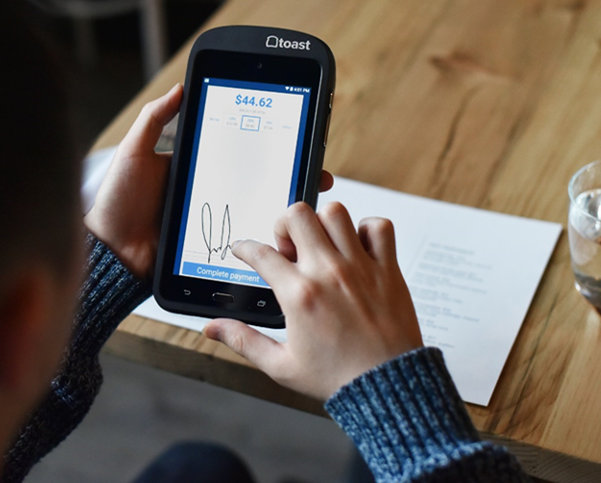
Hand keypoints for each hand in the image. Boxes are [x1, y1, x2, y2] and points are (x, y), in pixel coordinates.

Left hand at [86, 84, 335, 279]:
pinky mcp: (214, 247)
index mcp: (195, 166)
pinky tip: (288, 234)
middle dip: (290, 174)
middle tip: (315, 170)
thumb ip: (154, 119)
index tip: (292, 133)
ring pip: (259, 209)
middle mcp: (210, 191)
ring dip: (287, 206)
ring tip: (310, 200)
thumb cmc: (116, 202)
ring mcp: (214, 219)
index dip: (266, 143)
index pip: (239, 150)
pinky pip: (246, 241)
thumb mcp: (134, 152)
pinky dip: (269, 238)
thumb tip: (180, 87)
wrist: (109, 252)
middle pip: (259, 179)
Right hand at [203, 202, 422, 400]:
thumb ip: (244, 341)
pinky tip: (356, 248)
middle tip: (288, 247)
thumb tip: (213, 329)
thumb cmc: (337, 377)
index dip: (244, 247)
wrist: (386, 387)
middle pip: (297, 215)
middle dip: (285, 225)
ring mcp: (360, 267)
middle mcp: (328, 273)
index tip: (243, 249)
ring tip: (321, 245)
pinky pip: (378, 226)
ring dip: (323, 223)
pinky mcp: (387, 268)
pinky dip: (366, 230)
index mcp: (299, 295)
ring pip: (336, 212)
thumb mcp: (281, 365)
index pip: (260, 253)